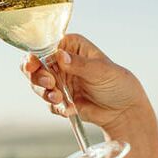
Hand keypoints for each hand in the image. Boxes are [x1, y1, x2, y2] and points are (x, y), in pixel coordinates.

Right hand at [22, 34, 148, 132]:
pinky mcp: (59, 98)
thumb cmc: (117, 83)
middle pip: (34, 65)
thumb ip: (79, 64)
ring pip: (36, 84)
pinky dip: (56, 106)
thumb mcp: (100, 70)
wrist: (124, 111)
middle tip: (50, 84)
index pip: (44, 46)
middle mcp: (60, 61)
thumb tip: (60, 56)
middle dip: (37, 76)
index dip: (35, 55)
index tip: (33, 65)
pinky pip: (47, 102)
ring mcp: (58, 80)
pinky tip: (70, 109)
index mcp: (69, 46)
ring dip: (45, 93)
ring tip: (60, 99)